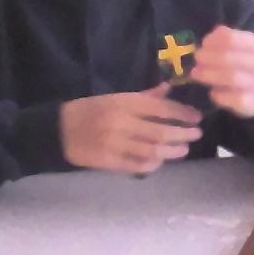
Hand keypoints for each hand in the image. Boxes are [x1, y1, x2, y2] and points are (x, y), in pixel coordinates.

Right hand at [59, 88, 202, 175]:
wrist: (57, 131)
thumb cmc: (89, 110)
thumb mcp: (115, 97)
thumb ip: (144, 96)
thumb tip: (169, 89)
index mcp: (124, 103)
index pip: (162, 108)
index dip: (183, 114)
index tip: (196, 117)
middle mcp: (121, 123)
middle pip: (161, 132)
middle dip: (183, 134)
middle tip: (195, 135)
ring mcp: (114, 144)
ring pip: (152, 151)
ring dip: (172, 152)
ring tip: (182, 150)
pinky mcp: (107, 161)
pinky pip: (136, 165)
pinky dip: (152, 164)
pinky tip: (159, 161)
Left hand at [189, 25, 253, 117]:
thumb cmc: (252, 65)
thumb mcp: (247, 47)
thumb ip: (230, 39)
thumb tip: (211, 35)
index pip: (232, 39)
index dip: (214, 41)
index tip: (204, 44)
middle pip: (228, 58)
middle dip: (208, 58)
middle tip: (197, 59)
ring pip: (231, 77)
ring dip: (209, 75)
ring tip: (195, 73)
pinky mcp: (251, 102)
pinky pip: (232, 98)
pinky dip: (219, 95)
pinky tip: (212, 92)